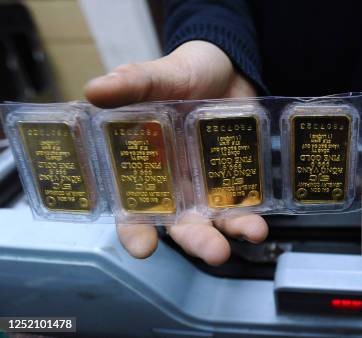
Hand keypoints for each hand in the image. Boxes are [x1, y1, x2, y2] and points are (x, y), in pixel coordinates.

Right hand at [85, 41, 266, 264]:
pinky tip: (263, 219)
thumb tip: (95, 90)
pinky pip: (245, 202)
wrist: (226, 67)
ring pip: (218, 220)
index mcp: (145, 168)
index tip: (142, 247)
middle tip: (215, 252)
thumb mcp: (156, 76)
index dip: (135, 230)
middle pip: (182, 225)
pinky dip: (254, 213)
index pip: (132, 209)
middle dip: (198, 241)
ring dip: (234, 232)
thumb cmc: (181, 73)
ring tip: (253, 234)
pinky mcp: (236, 177)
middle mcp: (175, 185)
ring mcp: (208, 184)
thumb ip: (131, 84)